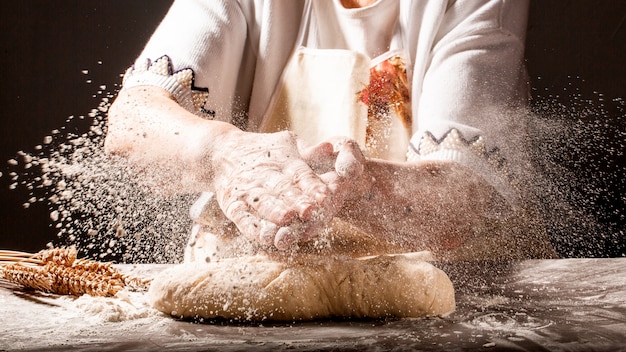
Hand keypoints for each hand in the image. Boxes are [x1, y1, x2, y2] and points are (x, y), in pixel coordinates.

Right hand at [210, 130, 344, 249]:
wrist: (220, 153)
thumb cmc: (263, 151)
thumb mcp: (287, 144)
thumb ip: (309, 152)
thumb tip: (329, 147)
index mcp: (284, 163)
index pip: (300, 175)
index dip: (312, 186)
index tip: (324, 195)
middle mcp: (266, 177)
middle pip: (282, 190)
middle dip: (296, 201)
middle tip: (311, 211)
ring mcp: (247, 192)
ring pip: (263, 203)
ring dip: (274, 212)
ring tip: (287, 220)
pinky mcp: (233, 206)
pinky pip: (242, 218)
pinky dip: (252, 228)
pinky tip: (262, 237)